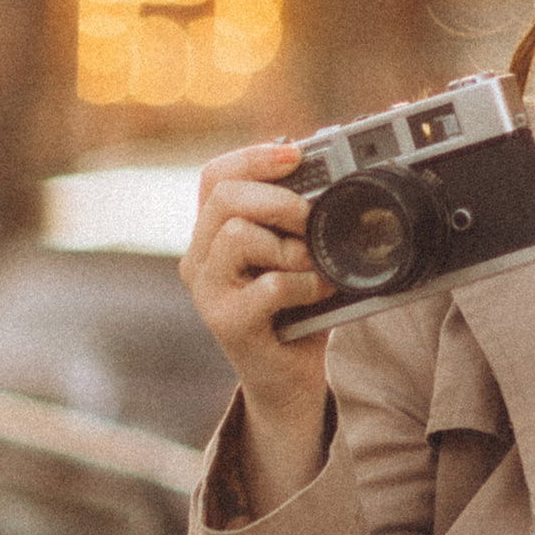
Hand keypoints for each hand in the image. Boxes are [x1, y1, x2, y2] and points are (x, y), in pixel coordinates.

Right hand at [181, 140, 331, 514]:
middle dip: (277, 198)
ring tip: (312, 264)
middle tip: (311, 216)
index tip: (295, 155)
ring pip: (238, 235)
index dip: (252, 157)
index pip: (215, 176)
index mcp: (213, 233)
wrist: (291, 379)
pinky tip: (319, 291)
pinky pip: (270, 283)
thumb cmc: (298, 309)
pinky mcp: (226, 323)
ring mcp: (208, 292)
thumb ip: (300, 214)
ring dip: (290, 245)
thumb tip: (334, 165)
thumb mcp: (298, 251)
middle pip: (223, 198)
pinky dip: (306, 282)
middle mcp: (200, 259)